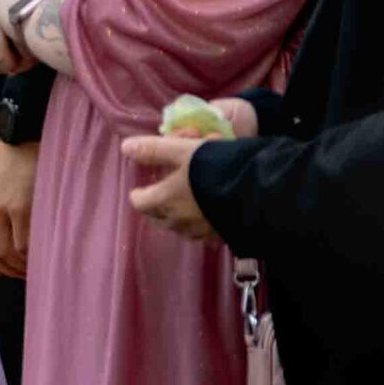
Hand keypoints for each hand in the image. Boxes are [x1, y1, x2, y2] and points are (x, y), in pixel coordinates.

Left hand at [0, 140, 36, 277]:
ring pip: (6, 253)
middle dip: (6, 270)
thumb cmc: (13, 161)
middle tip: (22, 274)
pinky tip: (40, 257)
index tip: (2, 270)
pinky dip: (31, 257)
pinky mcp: (20, 208)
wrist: (27, 137)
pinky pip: (23, 244)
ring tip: (32, 268)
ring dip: (19, 267)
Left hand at [121, 128, 223, 242]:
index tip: (140, 187)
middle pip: (158, 219)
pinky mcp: (221, 237)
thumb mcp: (183, 150)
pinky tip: (210, 209)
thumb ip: (153, 149)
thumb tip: (125, 148)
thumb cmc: (215, 168)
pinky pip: (202, 232)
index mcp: (165, 201)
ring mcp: (201, 232)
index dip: (138, 194)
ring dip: (178, 214)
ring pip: (180, 227)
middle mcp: (180, 222)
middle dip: (156, 207)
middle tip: (161, 193)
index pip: (139, 203)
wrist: (258, 195)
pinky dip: (199, 222)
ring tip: (186, 199)